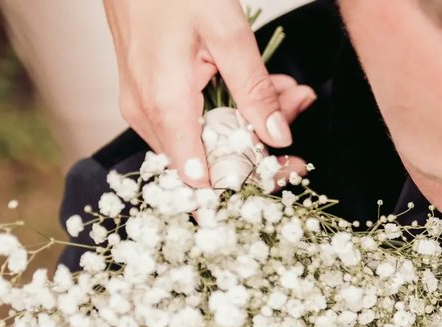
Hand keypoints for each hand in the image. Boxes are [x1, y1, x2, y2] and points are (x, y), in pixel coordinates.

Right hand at [101, 0, 315, 181]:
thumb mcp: (227, 33)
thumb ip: (254, 91)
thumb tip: (279, 138)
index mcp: (166, 106)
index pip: (208, 178)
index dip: (253, 179)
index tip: (292, 166)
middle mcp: (147, 116)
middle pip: (214, 159)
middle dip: (265, 140)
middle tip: (298, 106)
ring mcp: (143, 107)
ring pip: (208, 138)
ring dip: (253, 119)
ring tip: (288, 90)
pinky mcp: (147, 97)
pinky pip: (195, 119)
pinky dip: (233, 106)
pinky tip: (263, 84)